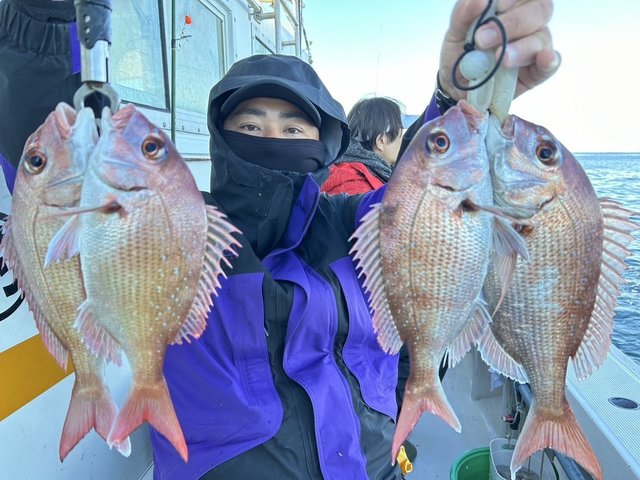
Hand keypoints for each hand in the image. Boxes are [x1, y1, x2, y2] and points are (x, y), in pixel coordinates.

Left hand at [439, 0, 559, 101]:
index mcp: (510, 6)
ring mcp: (535, 46)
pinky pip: (551, 64)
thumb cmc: (460, 53)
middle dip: (513, 23)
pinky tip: (545, 58)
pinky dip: (549, 61)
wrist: (455, 87)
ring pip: (542, 37)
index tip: (494, 9)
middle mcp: (527, 22)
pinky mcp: (537, 71)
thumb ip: (463, 14)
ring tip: (501, 58)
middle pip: (540, 9)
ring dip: (522, 47)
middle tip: (482, 40)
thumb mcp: (455, 32)